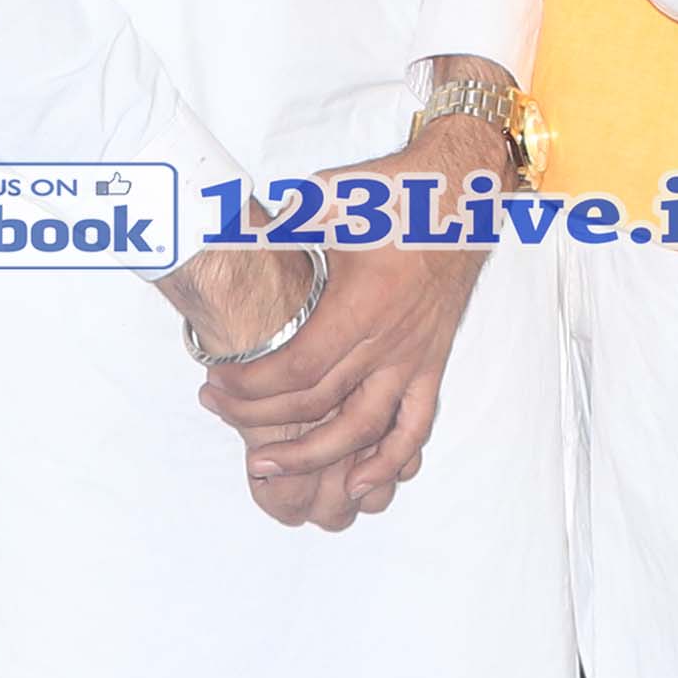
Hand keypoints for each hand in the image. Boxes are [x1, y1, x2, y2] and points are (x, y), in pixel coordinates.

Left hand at [197, 133, 505, 531]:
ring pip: (362, 431)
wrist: (462, 193)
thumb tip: (223, 225)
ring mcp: (413, 358)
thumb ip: (278, 220)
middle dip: (259, 419)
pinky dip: (389, 462)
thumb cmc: (394, 194)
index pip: (296, 370)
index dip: (250, 388)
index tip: (215, 382)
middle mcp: (388, 341)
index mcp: (360, 305)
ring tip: (266, 468)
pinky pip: (415, 427)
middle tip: (218, 410)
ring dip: (312, 458)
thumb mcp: (327, 197)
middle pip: (318, 405)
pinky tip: (357, 483)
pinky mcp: (432, 364)